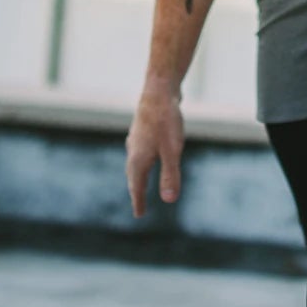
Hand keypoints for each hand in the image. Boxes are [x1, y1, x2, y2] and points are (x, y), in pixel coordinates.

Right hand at [125, 83, 185, 217]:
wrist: (158, 90)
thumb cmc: (166, 121)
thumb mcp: (172, 151)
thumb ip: (170, 175)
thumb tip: (169, 201)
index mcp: (138, 159)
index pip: (137, 186)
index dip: (139, 201)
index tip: (139, 215)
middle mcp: (134, 150)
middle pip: (133, 176)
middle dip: (136, 191)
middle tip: (139, 205)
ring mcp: (136, 139)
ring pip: (135, 163)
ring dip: (137, 176)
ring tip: (139, 184)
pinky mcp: (142, 129)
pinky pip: (139, 152)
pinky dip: (141, 162)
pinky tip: (146, 156)